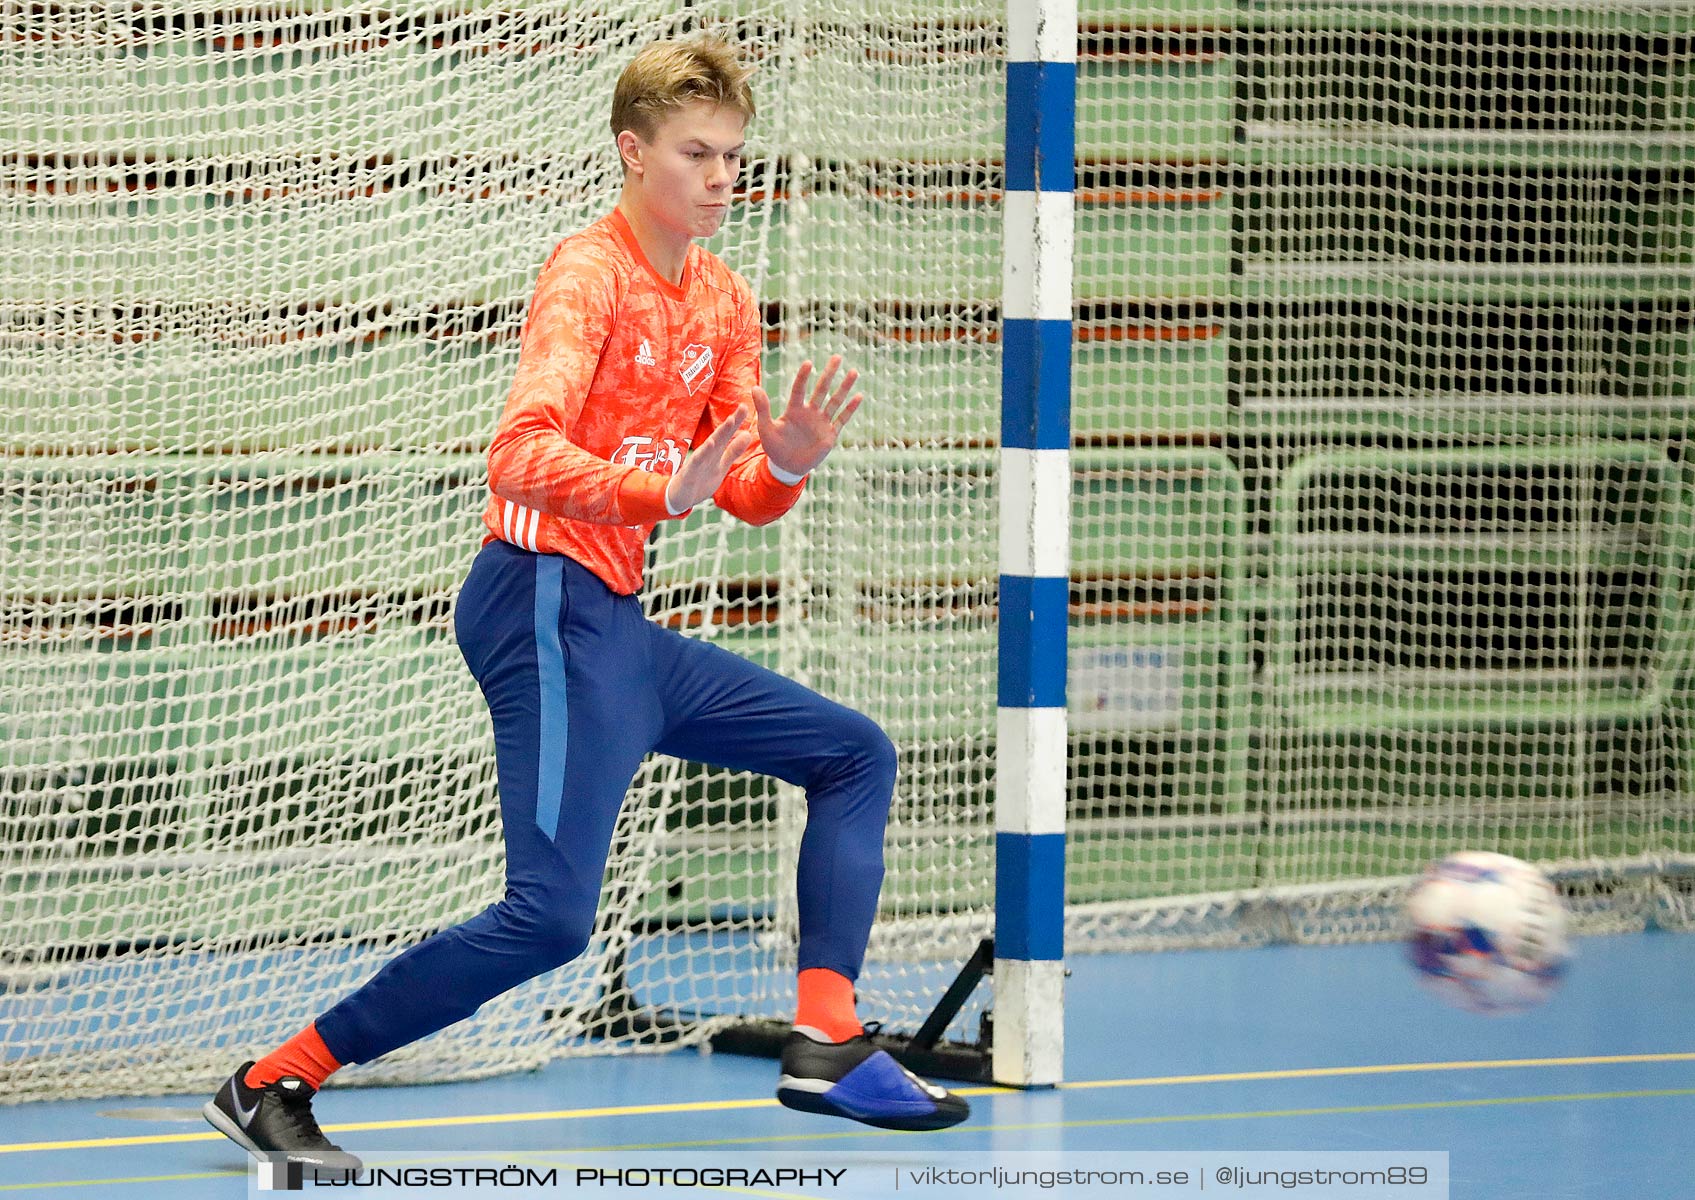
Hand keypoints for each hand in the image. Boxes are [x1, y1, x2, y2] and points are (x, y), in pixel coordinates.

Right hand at [664, 402, 756, 512]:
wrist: (680, 498)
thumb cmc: (701, 480)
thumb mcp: (721, 465)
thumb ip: (733, 451)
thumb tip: (747, 434)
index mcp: (716, 452)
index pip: (727, 435)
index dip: (737, 422)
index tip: (746, 407)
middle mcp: (707, 453)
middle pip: (721, 435)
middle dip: (732, 422)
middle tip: (743, 407)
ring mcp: (698, 462)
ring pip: (711, 445)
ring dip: (721, 433)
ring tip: (731, 421)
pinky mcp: (689, 472)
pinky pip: (698, 461)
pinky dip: (704, 452)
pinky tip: (711, 443)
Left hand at [750, 355, 862, 479]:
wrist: (787, 467)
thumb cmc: (774, 447)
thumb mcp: (765, 428)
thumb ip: (763, 408)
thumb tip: (754, 387)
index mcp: (794, 410)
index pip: (799, 389)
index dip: (803, 377)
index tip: (808, 363)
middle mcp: (810, 412)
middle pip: (821, 389)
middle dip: (829, 373)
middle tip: (837, 357)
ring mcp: (821, 422)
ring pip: (835, 401)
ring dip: (844, 387)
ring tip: (854, 372)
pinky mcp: (830, 435)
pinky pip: (842, 419)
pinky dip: (850, 409)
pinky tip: (859, 396)